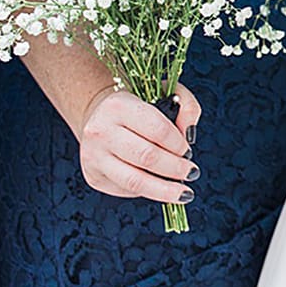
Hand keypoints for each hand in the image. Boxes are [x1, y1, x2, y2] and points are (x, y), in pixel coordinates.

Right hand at [76, 83, 201, 203]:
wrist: (99, 118)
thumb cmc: (136, 108)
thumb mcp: (164, 93)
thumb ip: (187, 107)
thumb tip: (189, 135)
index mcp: (119, 106)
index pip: (157, 130)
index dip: (178, 145)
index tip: (188, 151)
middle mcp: (101, 131)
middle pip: (147, 157)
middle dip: (175, 168)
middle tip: (192, 172)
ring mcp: (94, 156)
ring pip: (135, 181)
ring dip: (164, 190)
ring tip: (184, 192)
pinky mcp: (94, 176)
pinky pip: (126, 189)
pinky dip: (148, 191)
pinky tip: (159, 187)